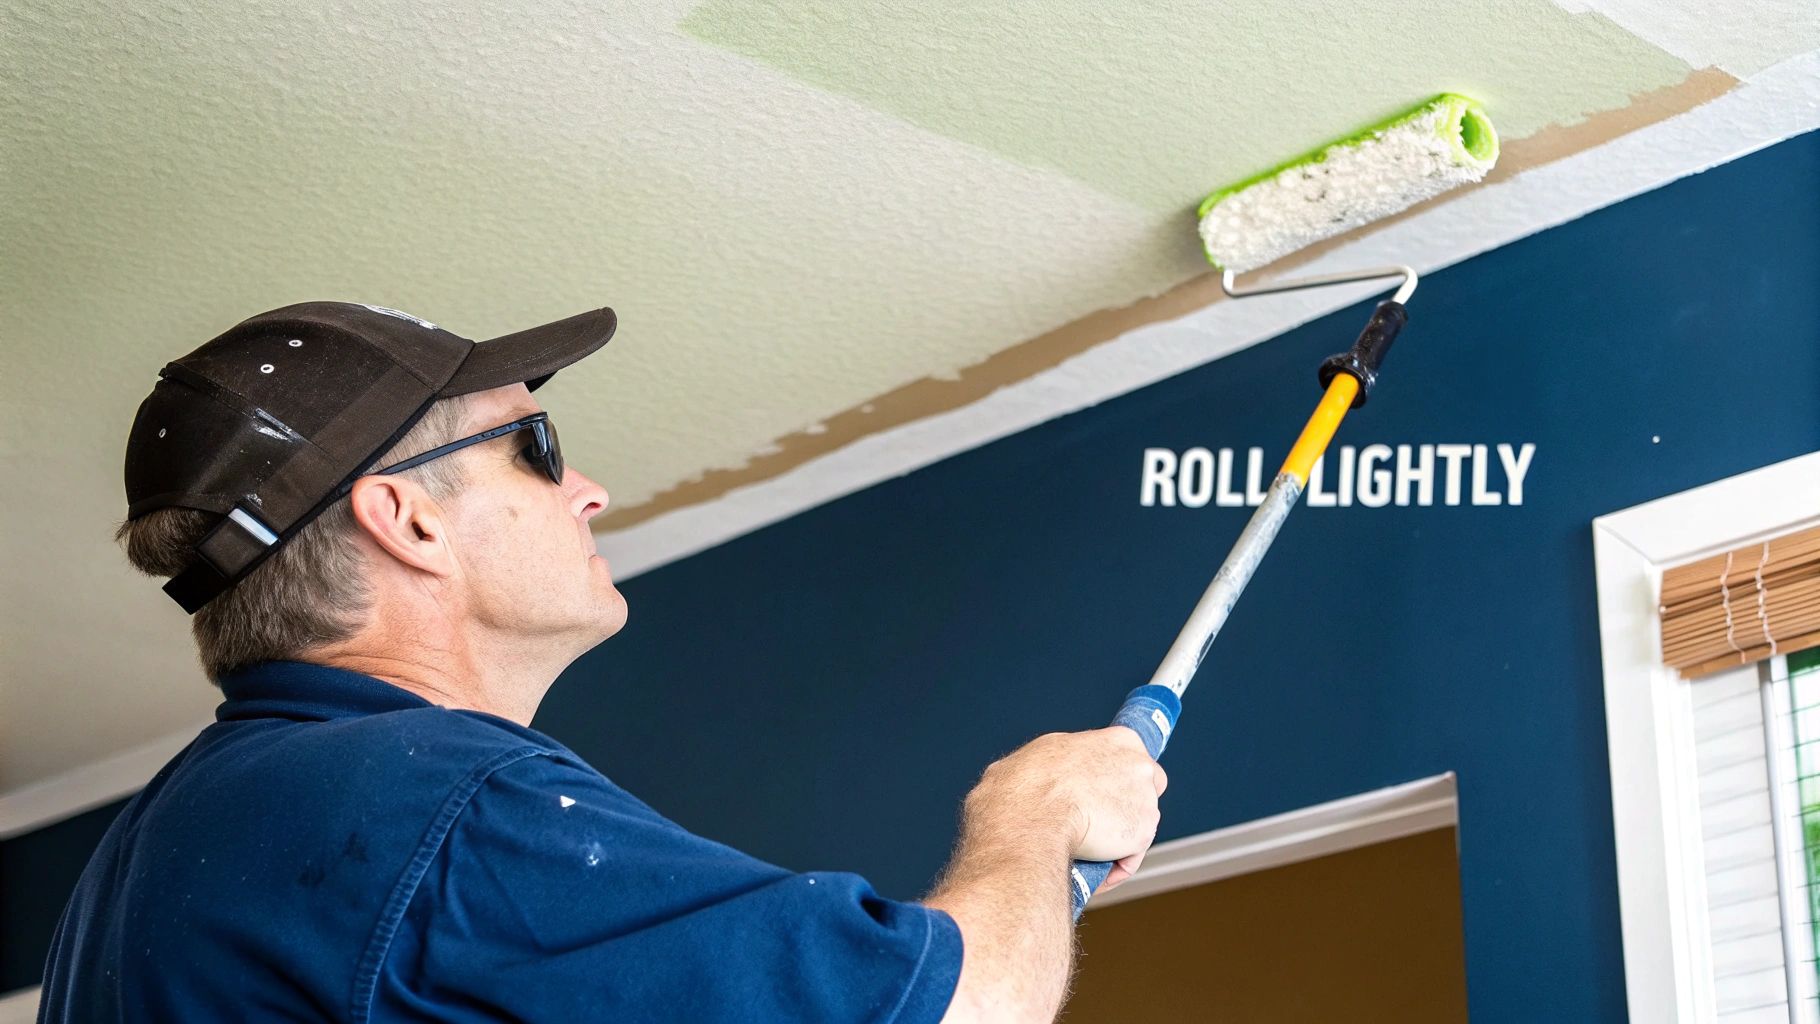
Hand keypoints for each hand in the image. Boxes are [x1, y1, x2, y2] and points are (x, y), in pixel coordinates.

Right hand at [961, 727, 1166, 887]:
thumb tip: (1029, 781)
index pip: (1127, 759)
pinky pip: (1131, 855)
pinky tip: (1094, 872)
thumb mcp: (1028, 760)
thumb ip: (1047, 767)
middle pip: (1142, 789)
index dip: (1111, 781)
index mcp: (1115, 739)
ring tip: (1087, 855)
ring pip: (1135, 825)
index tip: (1100, 796)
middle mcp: (1137, 763)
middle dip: (1122, 808)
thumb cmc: (1020, 792)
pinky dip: (1115, 866)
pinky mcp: (1143, 832)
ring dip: (1115, 841)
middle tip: (1094, 827)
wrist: (1028, 820)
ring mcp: (1145, 798)